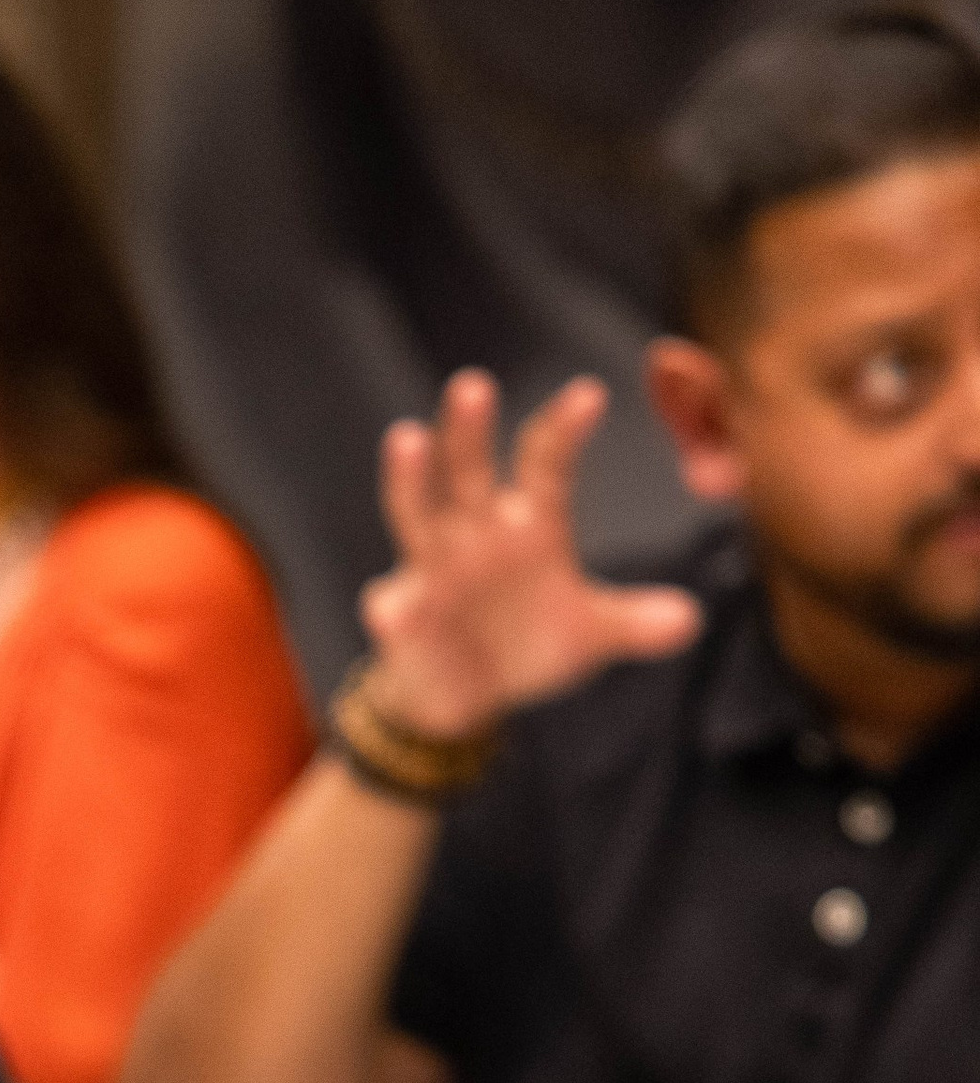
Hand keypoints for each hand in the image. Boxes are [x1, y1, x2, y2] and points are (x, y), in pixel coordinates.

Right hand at [360, 372, 700, 738]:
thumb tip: (689, 620)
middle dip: (469, 431)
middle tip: (475, 385)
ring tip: (407, 438)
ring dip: (411, 477)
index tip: (590, 395)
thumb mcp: (587, 636)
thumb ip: (634, 624)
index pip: (545, 462)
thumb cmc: (525, 645)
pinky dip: (396, 605)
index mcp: (527, 524)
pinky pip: (395, 605)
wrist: (464, 697)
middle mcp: (475, 531)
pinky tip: (392, 607)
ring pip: (417, 512)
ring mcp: (431, 567)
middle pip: (469, 469)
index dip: (565, 429)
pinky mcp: (401, 612)